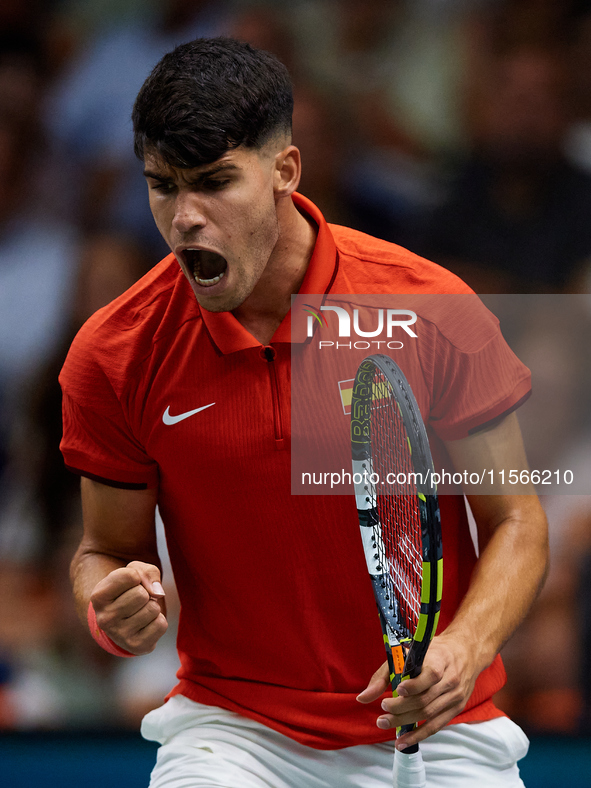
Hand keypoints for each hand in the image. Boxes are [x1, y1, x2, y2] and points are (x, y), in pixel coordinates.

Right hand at [90, 561, 167, 654]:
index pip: (130, 576)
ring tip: (140, 612)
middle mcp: (104, 618)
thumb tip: (158, 593)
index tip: (130, 584)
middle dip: (145, 593)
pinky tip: (146, 624)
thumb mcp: (133, 572)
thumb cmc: (128, 590)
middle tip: (136, 601)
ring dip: (152, 607)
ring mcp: (119, 635)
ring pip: (153, 608)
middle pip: (141, 594)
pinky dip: (158, 620)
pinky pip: (161, 624)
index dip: (136, 576)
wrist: (122, 621)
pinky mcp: (136, 646)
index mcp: (98, 596)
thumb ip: (146, 572)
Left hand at [356, 633, 479, 749]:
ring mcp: (455, 696)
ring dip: (405, 723)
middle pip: (425, 699)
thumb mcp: (410, 652)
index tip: (397, 689)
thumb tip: (362, 698)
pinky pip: (436, 726)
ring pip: (428, 714)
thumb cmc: (434, 651)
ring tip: (385, 724)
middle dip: (401, 709)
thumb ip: (385, 674)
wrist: (465, 652)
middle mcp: (450, 680)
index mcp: (440, 660)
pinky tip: (403, 742)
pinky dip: (418, 735)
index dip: (414, 685)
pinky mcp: (455, 708)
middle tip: (381, 714)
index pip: (430, 675)